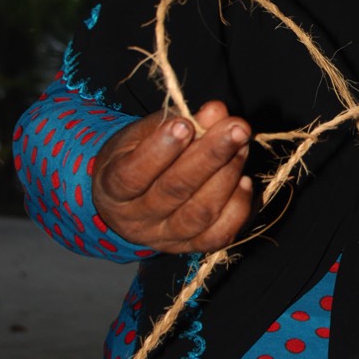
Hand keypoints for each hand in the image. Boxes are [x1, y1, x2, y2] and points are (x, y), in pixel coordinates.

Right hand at [92, 101, 253, 252]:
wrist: (128, 199)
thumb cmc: (134, 156)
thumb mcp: (142, 133)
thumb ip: (175, 120)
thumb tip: (215, 111)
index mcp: (112, 188)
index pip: (133, 174)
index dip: (160, 150)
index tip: (185, 124)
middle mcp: (136, 219)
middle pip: (174, 191)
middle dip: (210, 156)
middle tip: (236, 128)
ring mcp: (164, 237)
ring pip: (199, 213)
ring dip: (227, 176)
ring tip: (242, 146)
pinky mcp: (190, 247)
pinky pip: (218, 236)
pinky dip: (237, 208)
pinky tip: (245, 182)